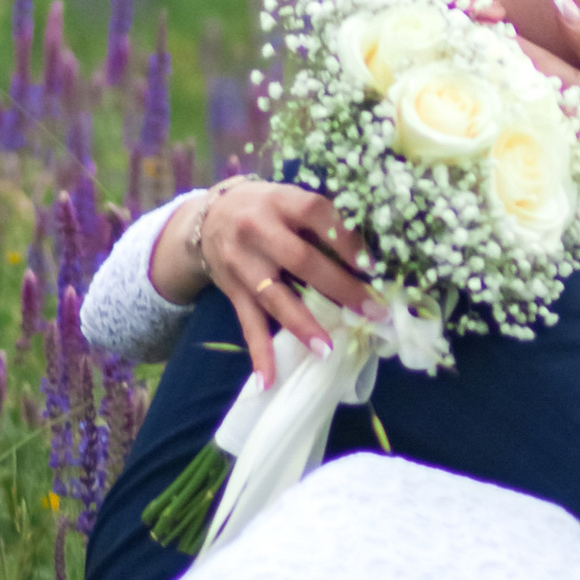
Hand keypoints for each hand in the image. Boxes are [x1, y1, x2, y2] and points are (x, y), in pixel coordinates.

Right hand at [158, 178, 377, 379]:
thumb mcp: (289, 198)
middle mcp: (258, 230)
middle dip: (339, 287)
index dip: (345, 239)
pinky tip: (267, 381)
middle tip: (372, 311)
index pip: (316, 214)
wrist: (208, 217)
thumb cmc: (266, 208)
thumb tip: (368, 257)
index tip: (371, 265)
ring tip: (327, 350)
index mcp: (280, 201)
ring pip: (275, 297)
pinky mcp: (233, 291)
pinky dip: (259, 353)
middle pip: (300, 260)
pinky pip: (248, 324)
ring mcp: (243, 264)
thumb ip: (321, 221)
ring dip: (302, 325)